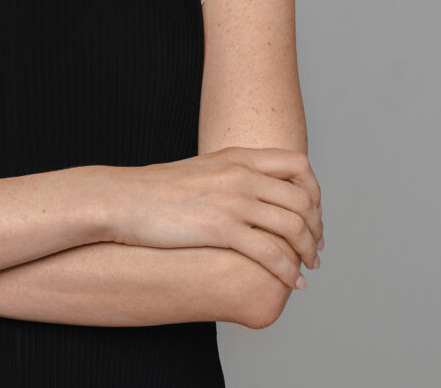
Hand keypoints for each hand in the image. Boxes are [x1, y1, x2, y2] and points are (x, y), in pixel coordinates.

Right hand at [108, 147, 322, 289]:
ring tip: (308, 269)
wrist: (123, 198)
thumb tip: (249, 193)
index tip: (312, 214)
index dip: (314, 190)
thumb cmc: (156, 190)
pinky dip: (287, 271)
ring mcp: (232, 199)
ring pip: (293, 226)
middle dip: (316, 228)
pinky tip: (292, 283)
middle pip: (302, 198)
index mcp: (238, 156)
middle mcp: (241, 173)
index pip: (298, 164)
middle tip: (316, 249)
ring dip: (307, 251)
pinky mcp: (221, 227)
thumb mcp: (202, 171)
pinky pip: (270, 252)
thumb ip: (230, 175)